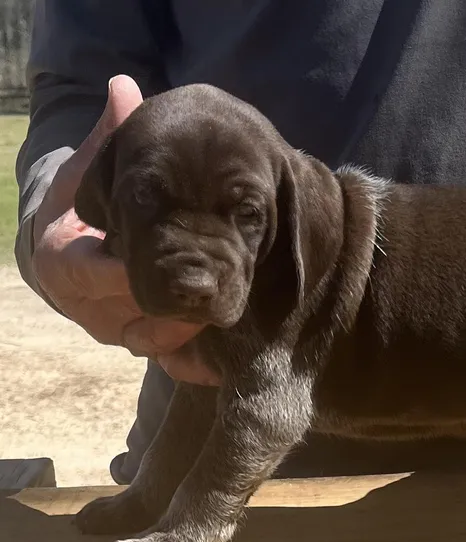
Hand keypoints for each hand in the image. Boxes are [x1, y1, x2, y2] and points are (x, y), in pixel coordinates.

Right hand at [30, 75, 218, 385]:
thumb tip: (125, 86)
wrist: (71, 254)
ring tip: (232, 314)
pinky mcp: (137, 343)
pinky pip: (167, 361)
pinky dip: (195, 363)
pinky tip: (227, 359)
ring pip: (152, 341)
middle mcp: (86, 305)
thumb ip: (108, 138)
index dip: (126, 269)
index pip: (91, 272)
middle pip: (130, 313)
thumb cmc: (80, 210)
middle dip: (174, 304)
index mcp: (64, 261)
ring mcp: (113, 329)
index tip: (165, 257)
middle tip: (219, 287)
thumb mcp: (87, 174)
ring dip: (191, 331)